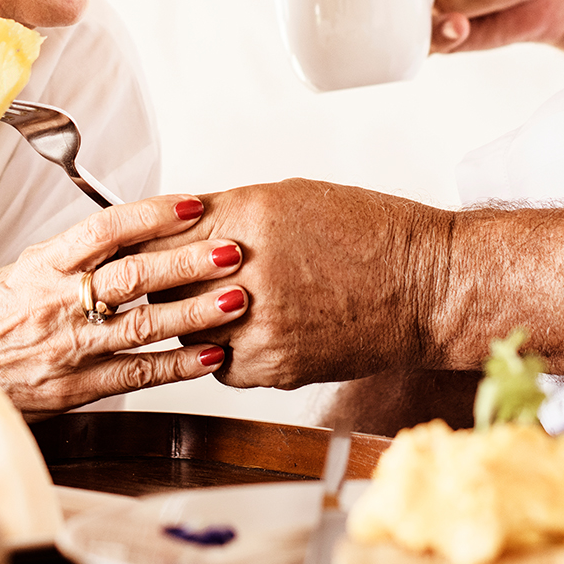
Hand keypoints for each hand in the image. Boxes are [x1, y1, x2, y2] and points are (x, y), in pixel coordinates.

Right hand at [0, 194, 248, 419]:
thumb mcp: (18, 276)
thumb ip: (69, 257)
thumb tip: (124, 231)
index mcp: (43, 266)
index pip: (104, 229)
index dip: (152, 214)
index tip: (191, 204)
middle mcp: (58, 303)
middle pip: (133, 275)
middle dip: (189, 261)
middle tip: (232, 250)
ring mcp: (69, 347)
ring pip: (143, 326)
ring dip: (196, 313)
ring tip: (237, 300)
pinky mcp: (76, 388)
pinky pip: (137, 374)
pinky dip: (178, 366)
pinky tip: (212, 355)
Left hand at [142, 180, 451, 388]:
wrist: (424, 287)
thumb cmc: (369, 234)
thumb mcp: (290, 198)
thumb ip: (228, 212)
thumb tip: (179, 223)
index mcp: (249, 218)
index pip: (160, 235)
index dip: (145, 244)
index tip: (139, 250)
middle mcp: (249, 270)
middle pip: (164, 284)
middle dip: (158, 283)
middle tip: (155, 285)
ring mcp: (260, 322)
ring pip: (186, 329)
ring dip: (186, 321)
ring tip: (199, 310)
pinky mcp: (275, 364)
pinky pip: (219, 364)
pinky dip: (220, 352)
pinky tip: (238, 335)